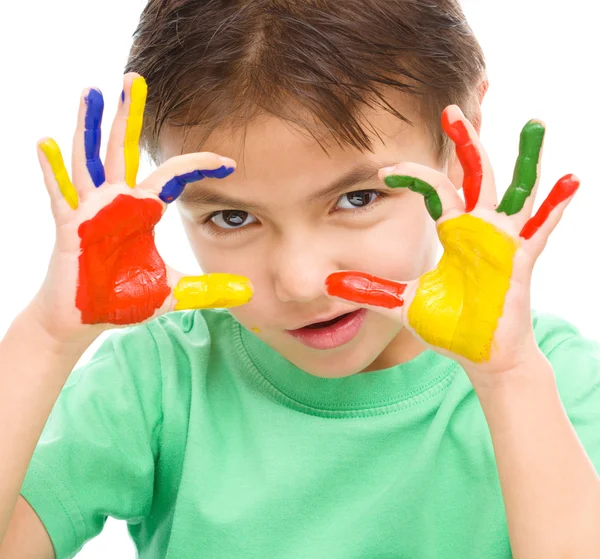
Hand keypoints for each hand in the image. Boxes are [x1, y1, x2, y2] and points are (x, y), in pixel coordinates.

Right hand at [32, 72, 251, 344]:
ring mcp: (90, 211)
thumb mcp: (172, 293)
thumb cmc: (123, 299)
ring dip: (90, 126)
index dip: (198, 166)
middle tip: (136, 79)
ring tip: (92, 91)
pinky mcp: (68, 227)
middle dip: (129, 116)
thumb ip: (207, 290)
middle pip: (123, 150)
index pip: (172, 176)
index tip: (227, 161)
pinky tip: (45, 142)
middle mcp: (115, 203)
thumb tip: (247, 293)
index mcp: (141, 211)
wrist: (86, 319)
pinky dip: (52, 169)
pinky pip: (60, 194)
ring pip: (90, 160)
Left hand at [325, 105, 578, 382]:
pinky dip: (556, 205)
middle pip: (475, 174)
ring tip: (534, 122)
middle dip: (465, 141)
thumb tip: (329, 284)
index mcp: (454, 231)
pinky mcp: (521, 260)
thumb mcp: (403, 303)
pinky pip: (541, 229)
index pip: (436, 188)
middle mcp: (480, 228)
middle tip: (451, 108)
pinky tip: (571, 178)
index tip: (386, 169)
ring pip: (516, 189)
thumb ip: (371, 290)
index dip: (414, 176)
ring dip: (525, 157)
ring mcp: (504, 241)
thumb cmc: (448, 325)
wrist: (478, 354)